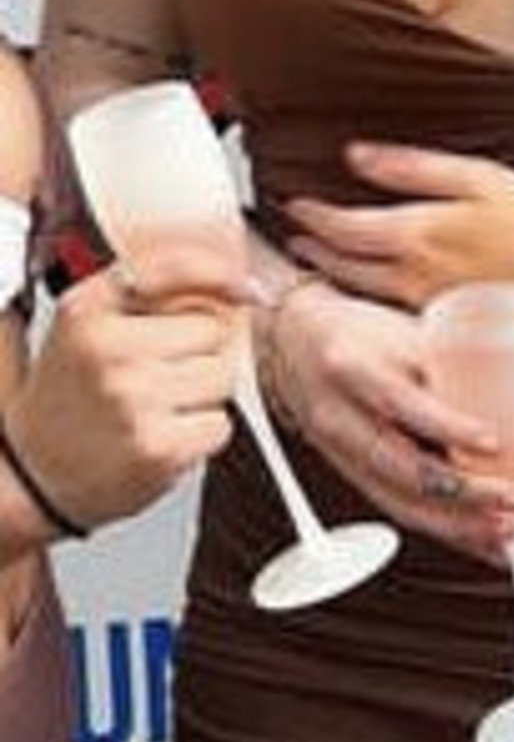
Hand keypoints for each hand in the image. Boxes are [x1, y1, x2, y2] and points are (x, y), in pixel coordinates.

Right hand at [8, 248, 247, 529]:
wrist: (39, 472)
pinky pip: (219, 424)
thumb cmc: (74, 398)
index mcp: (87, 309)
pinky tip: (164, 435)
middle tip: (162, 375)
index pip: (173, 269)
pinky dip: (202, 434)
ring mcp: (132, 398)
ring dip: (204, 395)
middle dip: (200, 352)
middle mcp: (107, 347)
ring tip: (160, 406)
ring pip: (222, 376)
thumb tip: (240, 289)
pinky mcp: (157, 446)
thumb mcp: (87, 328)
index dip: (219, 274)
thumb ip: (147, 297)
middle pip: (212, 329)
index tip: (246, 288)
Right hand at [261, 278, 513, 560]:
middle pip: (404, 468)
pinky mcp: (348, 475)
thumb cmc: (357, 332)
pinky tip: (477, 539)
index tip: (494, 442)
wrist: (292, 345)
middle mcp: (338, 416)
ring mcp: (340, 453)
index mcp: (351, 369)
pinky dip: (442, 529)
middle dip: (466, 493)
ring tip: (506, 532)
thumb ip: (444, 359)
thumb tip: (512, 391)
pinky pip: (397, 511)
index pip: (401, 403)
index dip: (448, 426)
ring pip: (401, 503)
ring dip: (458, 525)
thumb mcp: (397, 330)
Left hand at [287, 143, 513, 351]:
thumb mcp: (482, 177)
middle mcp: (415, 280)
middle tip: (295, 240)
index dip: (313, 217)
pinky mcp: (454, 337)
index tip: (295, 207)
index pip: (343, 228)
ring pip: (368, 297)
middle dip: (316, 251)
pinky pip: (398, 320)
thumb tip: (358, 156)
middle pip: (347, 267)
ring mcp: (432, 314)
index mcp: (418, 235)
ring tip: (323, 266)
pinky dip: (375, 307)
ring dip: (339, 280)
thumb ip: (413, 167)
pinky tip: (374, 300)